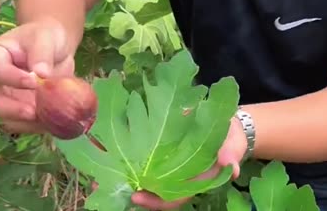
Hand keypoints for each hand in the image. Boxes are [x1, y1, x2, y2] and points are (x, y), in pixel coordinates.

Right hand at [0, 18, 75, 133]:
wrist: (55, 49)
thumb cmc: (45, 37)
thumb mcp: (45, 37)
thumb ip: (41, 53)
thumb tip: (41, 74)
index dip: (12, 78)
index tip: (34, 81)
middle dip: (12, 110)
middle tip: (34, 112)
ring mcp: (6, 98)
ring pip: (8, 119)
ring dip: (27, 123)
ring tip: (50, 119)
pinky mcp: (20, 111)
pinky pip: (24, 125)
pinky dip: (38, 127)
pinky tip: (54, 122)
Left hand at [92, 118, 247, 209]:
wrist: (222, 124)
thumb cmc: (228, 138)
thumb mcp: (232, 144)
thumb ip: (230, 155)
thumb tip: (230, 167)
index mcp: (189, 181)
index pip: (170, 198)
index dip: (154, 200)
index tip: (136, 196)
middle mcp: (171, 175)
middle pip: (147, 189)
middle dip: (124, 190)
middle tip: (100, 187)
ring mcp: (161, 163)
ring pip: (138, 174)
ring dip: (116, 174)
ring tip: (93, 173)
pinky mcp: (154, 146)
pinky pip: (136, 152)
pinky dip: (119, 152)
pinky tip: (100, 146)